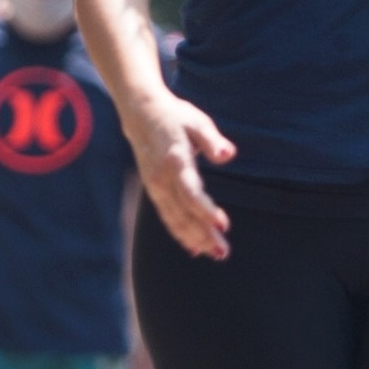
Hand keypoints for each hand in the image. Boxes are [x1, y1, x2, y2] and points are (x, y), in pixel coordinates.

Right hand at [135, 95, 237, 259]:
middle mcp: (162, 178)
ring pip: (174, 219)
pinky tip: (194, 248)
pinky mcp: (153, 190)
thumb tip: (227, 155)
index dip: (206, 211)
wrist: (141, 113)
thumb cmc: (176, 116)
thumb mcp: (197, 122)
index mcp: (175, 161)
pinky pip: (167, 216)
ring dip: (193, 239)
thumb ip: (212, 140)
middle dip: (203, 235)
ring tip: (214, 254)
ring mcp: (155, 186)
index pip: (191, 193)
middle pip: (184, 213)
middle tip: (223, 253)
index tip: (224, 226)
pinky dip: (179, 233)